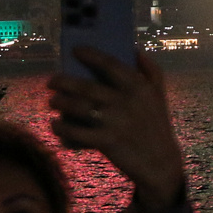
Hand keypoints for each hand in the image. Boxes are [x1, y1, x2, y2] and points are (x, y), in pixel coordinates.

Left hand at [47, 48, 187, 207]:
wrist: (160, 162)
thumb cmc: (156, 124)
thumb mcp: (159, 94)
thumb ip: (151, 69)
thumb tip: (135, 49)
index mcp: (138, 86)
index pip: (110, 64)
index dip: (90, 55)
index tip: (75, 50)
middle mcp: (125, 101)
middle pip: (86, 87)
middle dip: (63, 82)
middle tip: (52, 81)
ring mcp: (115, 122)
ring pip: (78, 107)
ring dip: (59, 103)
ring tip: (52, 101)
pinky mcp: (106, 142)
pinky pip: (76, 132)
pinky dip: (62, 128)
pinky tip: (55, 124)